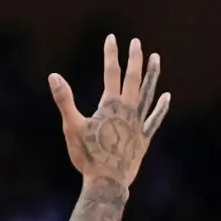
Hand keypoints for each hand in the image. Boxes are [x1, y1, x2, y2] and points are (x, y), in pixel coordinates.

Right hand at [50, 35, 170, 187]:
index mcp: (110, 106)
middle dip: (134, 59)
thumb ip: (64, 99)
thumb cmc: (87, 155)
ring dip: (152, 75)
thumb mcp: (71, 126)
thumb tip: (54, 76)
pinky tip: (166, 96)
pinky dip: (160, 107)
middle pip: (133, 79)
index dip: (111, 54)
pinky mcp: (143, 138)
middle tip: (136, 42)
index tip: (112, 38)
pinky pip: (154, 118)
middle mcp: (128, 110)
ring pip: (148, 94)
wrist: (107, 182)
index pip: (111, 73)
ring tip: (156, 58)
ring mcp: (138, 123)